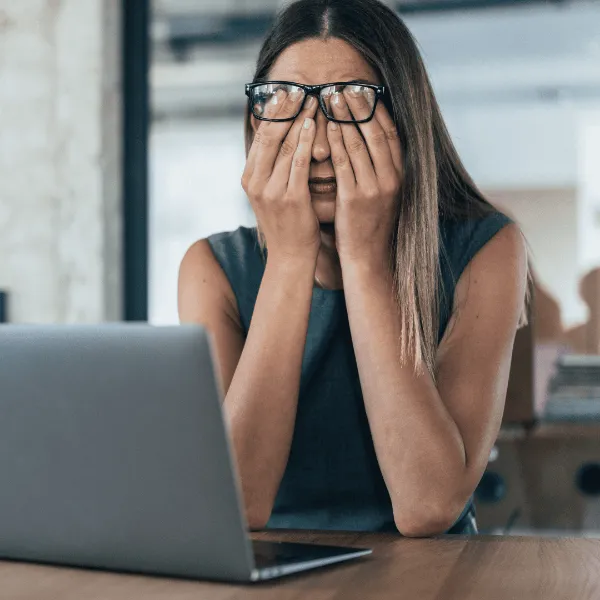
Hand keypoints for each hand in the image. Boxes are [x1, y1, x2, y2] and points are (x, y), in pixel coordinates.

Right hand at [241, 91, 320, 261]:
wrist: (290, 256)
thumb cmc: (285, 223)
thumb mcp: (270, 193)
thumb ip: (270, 167)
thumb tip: (278, 137)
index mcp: (249, 177)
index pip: (260, 136)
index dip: (273, 111)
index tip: (285, 91)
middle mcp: (256, 182)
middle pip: (270, 135)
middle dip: (286, 108)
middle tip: (300, 87)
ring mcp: (272, 190)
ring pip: (286, 145)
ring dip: (300, 119)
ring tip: (313, 99)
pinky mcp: (291, 198)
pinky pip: (299, 162)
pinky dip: (307, 141)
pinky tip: (315, 125)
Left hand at [326, 89, 402, 264]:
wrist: (368, 256)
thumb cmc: (370, 223)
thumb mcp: (383, 193)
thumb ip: (379, 167)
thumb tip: (370, 139)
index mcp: (401, 175)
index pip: (391, 133)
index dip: (377, 109)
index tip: (364, 89)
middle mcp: (392, 178)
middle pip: (375, 132)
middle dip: (359, 106)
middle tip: (344, 85)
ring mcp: (375, 188)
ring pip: (359, 144)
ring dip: (344, 117)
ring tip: (330, 97)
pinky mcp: (355, 199)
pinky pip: (343, 164)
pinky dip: (336, 142)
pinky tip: (326, 126)